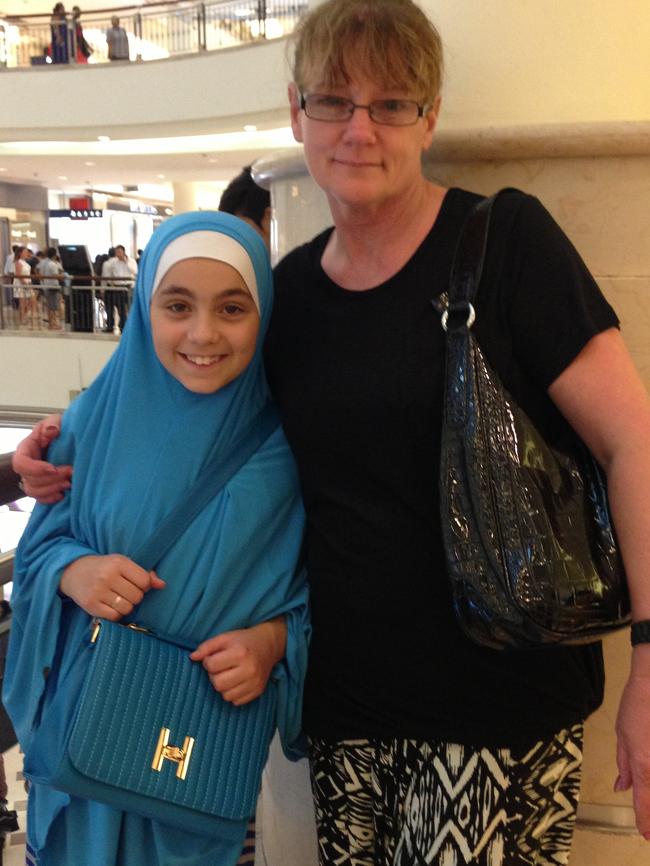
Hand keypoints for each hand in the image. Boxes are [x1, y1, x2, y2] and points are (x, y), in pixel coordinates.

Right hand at [12, 414, 70, 503]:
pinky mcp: (43, 486)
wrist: (69, 440)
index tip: (53, 468)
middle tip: (70, 471)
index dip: (34, 468)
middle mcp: (26, 466)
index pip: (20, 463)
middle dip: (50, 479)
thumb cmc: (59, 430)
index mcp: (26, 449)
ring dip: (51, 489)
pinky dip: (50, 498)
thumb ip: (52, 423)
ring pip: (34, 491)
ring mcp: (33, 478)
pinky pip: (41, 499)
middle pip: (29, 480)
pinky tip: (63, 494)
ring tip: (69, 483)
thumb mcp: (56, 421)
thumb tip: (52, 431)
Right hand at [59, 554, 164, 619]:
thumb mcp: (123, 563)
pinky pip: (114, 617)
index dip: (145, 585)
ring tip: (118, 599)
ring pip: (127, 608)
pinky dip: (116, 614)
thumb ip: (144, 573)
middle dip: (135, 597)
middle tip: (126, 592)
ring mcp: (98, 591)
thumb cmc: (104, 567)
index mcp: (118, 563)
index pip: (144, 580)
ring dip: (126, 606)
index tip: (137, 584)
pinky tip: (110, 606)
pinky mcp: (91, 605)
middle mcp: (108, 576)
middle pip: (137, 596)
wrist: (73, 571)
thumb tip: (162, 585)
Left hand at [190, 617, 286, 705]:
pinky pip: (236, 702)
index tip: (215, 658)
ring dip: (223, 686)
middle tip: (221, 668)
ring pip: (226, 695)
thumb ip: (207, 647)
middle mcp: (249, 669)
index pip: (212, 666)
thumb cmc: (244, 640)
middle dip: (214, 676)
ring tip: (229, 674)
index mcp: (240, 653)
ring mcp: (255, 682)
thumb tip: (192, 657)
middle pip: (218, 684)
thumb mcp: (225, 637)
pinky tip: (237, 681)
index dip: (208, 662)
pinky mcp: (258, 692)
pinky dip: (233, 693)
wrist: (269, 645)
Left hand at [615, 645, 649, 839]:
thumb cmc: (637, 705)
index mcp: (644, 764)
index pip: (646, 802)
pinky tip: (648, 772)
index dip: (646, 821)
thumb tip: (623, 787)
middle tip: (649, 823)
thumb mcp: (622, 734)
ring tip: (648, 802)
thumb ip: (625, 764)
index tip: (646, 835)